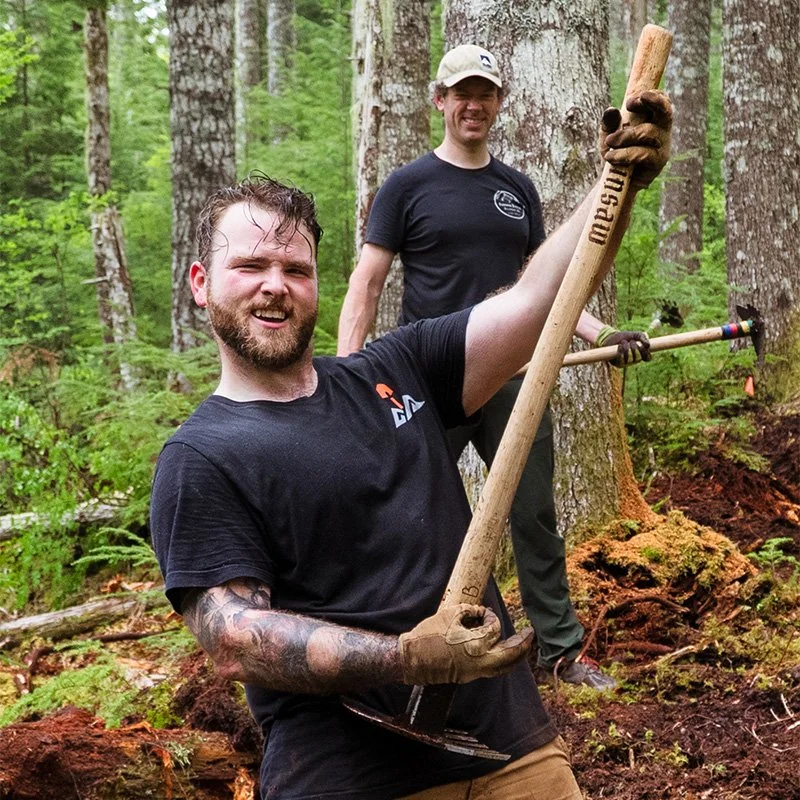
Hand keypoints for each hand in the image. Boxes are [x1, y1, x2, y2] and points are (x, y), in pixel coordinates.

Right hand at [397, 604, 532, 685]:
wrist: (412, 659)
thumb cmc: (428, 635)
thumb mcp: (449, 614)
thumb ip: (469, 610)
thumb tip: (480, 611)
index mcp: (475, 644)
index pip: (494, 628)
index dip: (490, 616)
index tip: (482, 612)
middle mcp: (479, 662)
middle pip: (510, 655)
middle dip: (522, 644)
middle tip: (530, 634)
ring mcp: (475, 672)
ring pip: (503, 667)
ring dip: (514, 656)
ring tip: (522, 646)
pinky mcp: (469, 676)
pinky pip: (492, 670)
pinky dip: (501, 661)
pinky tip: (502, 653)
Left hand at [596, 325, 650, 366]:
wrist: (612, 337)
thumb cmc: (626, 337)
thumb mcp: (636, 334)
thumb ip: (643, 337)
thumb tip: (648, 345)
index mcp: (641, 354)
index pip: (647, 358)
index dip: (646, 353)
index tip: (644, 345)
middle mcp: (635, 360)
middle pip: (638, 358)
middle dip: (635, 347)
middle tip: (631, 341)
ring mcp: (626, 363)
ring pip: (630, 359)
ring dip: (627, 348)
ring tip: (623, 342)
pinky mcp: (618, 364)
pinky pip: (621, 361)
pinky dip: (621, 352)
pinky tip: (619, 346)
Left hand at [599, 89, 671, 188]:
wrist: (614, 182)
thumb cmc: (615, 153)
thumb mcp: (608, 136)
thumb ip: (609, 123)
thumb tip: (610, 110)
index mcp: (653, 118)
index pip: (660, 100)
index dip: (650, 96)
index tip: (630, 101)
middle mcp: (661, 129)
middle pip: (666, 111)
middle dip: (654, 102)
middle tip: (630, 103)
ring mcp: (662, 146)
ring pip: (648, 132)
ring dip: (625, 136)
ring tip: (609, 142)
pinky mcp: (658, 162)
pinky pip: (643, 154)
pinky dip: (624, 154)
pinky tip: (611, 157)